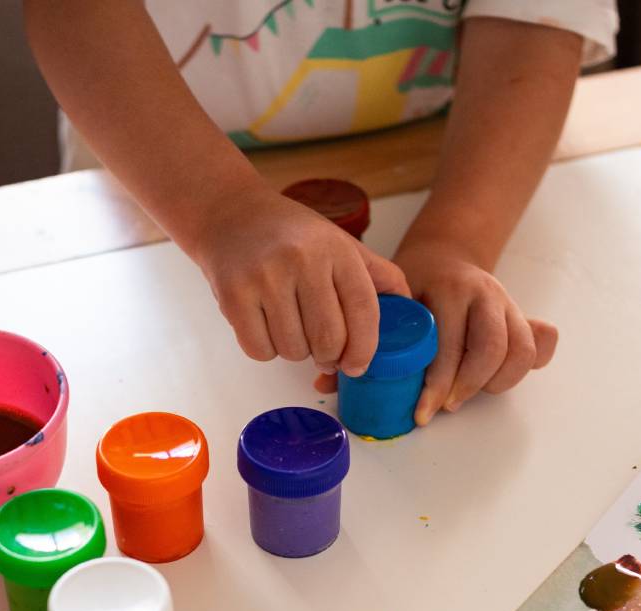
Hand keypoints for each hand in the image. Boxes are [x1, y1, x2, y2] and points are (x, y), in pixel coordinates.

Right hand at [191, 182, 408, 377]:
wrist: (230, 213)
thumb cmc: (291, 236)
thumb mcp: (340, 244)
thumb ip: (377, 276)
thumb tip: (410, 311)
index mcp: (336, 248)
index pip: (364, 311)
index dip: (365, 348)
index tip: (358, 366)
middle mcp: (302, 259)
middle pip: (329, 339)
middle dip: (328, 356)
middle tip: (321, 349)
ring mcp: (264, 276)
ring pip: (293, 350)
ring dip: (294, 351)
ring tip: (289, 325)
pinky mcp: (232, 295)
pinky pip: (259, 350)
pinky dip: (265, 350)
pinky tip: (265, 324)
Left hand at [393, 241, 556, 425]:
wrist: (443, 258)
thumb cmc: (417, 287)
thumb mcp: (400, 302)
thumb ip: (402, 336)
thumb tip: (396, 384)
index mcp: (450, 290)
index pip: (451, 346)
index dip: (438, 387)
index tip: (424, 413)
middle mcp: (486, 294)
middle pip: (493, 350)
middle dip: (470, 386)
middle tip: (450, 403)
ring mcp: (509, 304)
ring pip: (523, 352)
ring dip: (499, 382)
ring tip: (471, 390)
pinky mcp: (523, 316)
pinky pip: (544, 342)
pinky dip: (528, 366)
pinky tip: (499, 375)